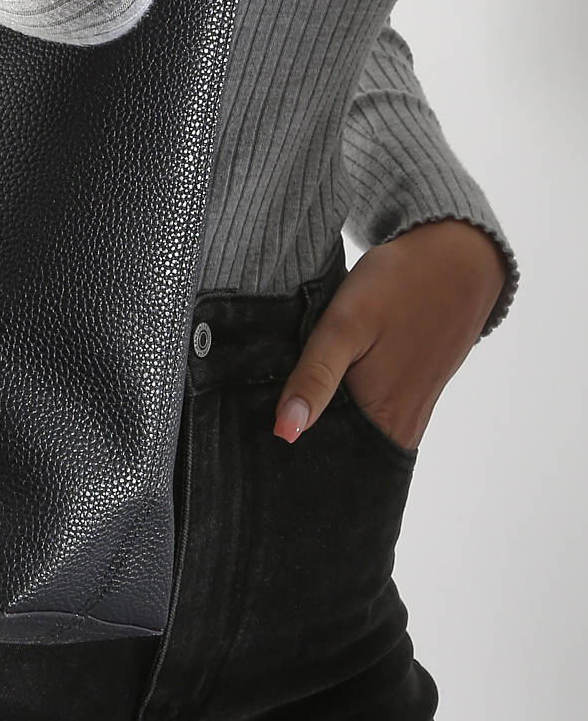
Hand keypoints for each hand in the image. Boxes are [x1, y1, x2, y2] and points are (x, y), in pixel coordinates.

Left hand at [272, 219, 509, 452]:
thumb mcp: (344, 326)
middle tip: (269, 418)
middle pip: (342, 452)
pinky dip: (343, 404)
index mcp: (386, 424)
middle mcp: (402, 429)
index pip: (331, 463)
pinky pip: (369, 414)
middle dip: (307, 439)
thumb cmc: (398, 287)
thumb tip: (285, 432)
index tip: (264, 442)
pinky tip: (322, 385)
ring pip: (354, 432)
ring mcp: (411, 412)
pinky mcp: (414, 393)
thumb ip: (314, 378)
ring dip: (325, 420)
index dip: (296, 456)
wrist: (456, 257)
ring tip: (290, 401)